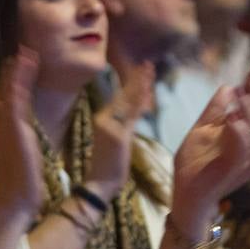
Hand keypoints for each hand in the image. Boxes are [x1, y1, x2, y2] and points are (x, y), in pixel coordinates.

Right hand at [0, 49, 43, 220]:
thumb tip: (4, 118)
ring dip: (17, 69)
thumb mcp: (15, 152)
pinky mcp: (14, 125)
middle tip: (20, 51)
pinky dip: (20, 77)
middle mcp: (0, 122)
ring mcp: (5, 123)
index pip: (3, 98)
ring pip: (9, 89)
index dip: (8, 80)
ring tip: (26, 51)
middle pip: (3, 89)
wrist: (17, 198)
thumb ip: (11, 134)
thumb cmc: (19, 179)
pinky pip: (16, 95)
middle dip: (11, 70)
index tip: (15, 63)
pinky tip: (26, 62)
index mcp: (1, 128)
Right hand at [84, 62, 152, 199]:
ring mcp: (109, 126)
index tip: (142, 69)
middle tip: (148, 64)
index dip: (131, 82)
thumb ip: (125, 122)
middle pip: (123, 94)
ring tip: (149, 70)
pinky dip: (140, 102)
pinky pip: (131, 116)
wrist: (100, 184)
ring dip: (139, 85)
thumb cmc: (109, 165)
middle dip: (137, 78)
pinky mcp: (117, 135)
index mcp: (103, 118)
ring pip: (127, 101)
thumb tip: (138, 107)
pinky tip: (148, 92)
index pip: (119, 96)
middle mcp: (104, 118)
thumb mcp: (118, 139)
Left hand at [170, 71, 249, 223]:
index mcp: (243, 137)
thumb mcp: (202, 130)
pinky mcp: (234, 171)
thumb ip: (214, 111)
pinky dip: (240, 135)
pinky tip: (233, 119)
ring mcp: (245, 161)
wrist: (185, 192)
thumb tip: (228, 87)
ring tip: (244, 95)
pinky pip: (243, 152)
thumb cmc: (195, 163)